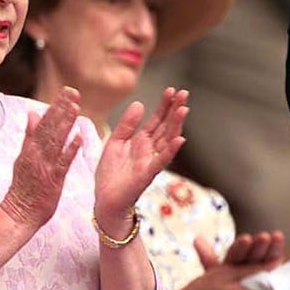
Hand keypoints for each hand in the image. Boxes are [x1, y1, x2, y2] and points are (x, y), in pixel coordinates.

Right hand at [1, 86, 83, 228]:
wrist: (18, 214)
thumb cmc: (24, 188)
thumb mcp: (23, 158)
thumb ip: (29, 136)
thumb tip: (32, 113)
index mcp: (31, 148)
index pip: (44, 122)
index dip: (56, 106)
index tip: (67, 91)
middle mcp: (36, 154)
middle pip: (50, 127)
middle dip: (62, 108)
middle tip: (73, 91)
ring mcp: (44, 166)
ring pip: (56, 141)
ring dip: (65, 123)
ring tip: (76, 107)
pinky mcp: (52, 180)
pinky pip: (62, 163)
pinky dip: (70, 149)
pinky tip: (78, 137)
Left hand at [94, 88, 187, 231]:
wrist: (105, 200)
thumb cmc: (110, 174)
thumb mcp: (114, 143)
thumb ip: (126, 125)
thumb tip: (139, 104)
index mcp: (141, 141)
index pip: (157, 120)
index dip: (164, 106)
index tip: (172, 90)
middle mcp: (149, 150)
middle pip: (166, 126)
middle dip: (175, 110)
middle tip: (184, 93)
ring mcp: (151, 161)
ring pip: (167, 140)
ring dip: (176, 125)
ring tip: (184, 109)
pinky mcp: (147, 174)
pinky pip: (161, 161)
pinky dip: (171, 151)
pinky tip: (180, 139)